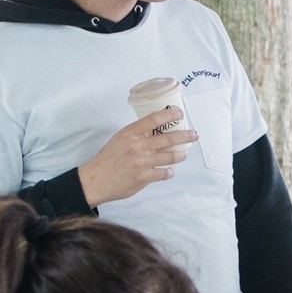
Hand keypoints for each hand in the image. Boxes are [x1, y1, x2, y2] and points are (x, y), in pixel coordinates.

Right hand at [78, 114, 198, 206]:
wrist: (96, 179)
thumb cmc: (108, 158)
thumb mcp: (120, 139)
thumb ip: (137, 134)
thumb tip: (155, 129)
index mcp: (130, 133)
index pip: (154, 119)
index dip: (170, 115)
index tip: (180, 113)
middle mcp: (138, 146)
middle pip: (169, 138)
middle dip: (186, 135)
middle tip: (194, 135)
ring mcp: (142, 162)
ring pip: (171, 157)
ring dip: (180, 155)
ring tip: (183, 154)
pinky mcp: (144, 177)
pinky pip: (164, 173)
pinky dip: (168, 172)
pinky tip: (168, 171)